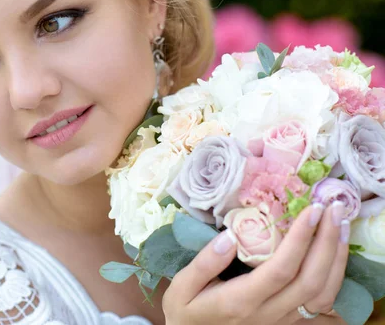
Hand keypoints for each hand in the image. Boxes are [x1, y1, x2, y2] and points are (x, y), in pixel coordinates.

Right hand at [162, 203, 349, 324]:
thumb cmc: (187, 311)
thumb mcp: (182, 287)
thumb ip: (204, 263)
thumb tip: (229, 235)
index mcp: (241, 300)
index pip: (280, 269)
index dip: (300, 240)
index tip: (310, 210)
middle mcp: (268, 313)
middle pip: (310, 280)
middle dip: (326, 241)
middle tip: (333, 208)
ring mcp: (282, 320)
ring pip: (323, 293)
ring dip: (337, 257)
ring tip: (341, 224)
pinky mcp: (289, 321)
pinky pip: (322, 302)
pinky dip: (336, 275)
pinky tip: (336, 251)